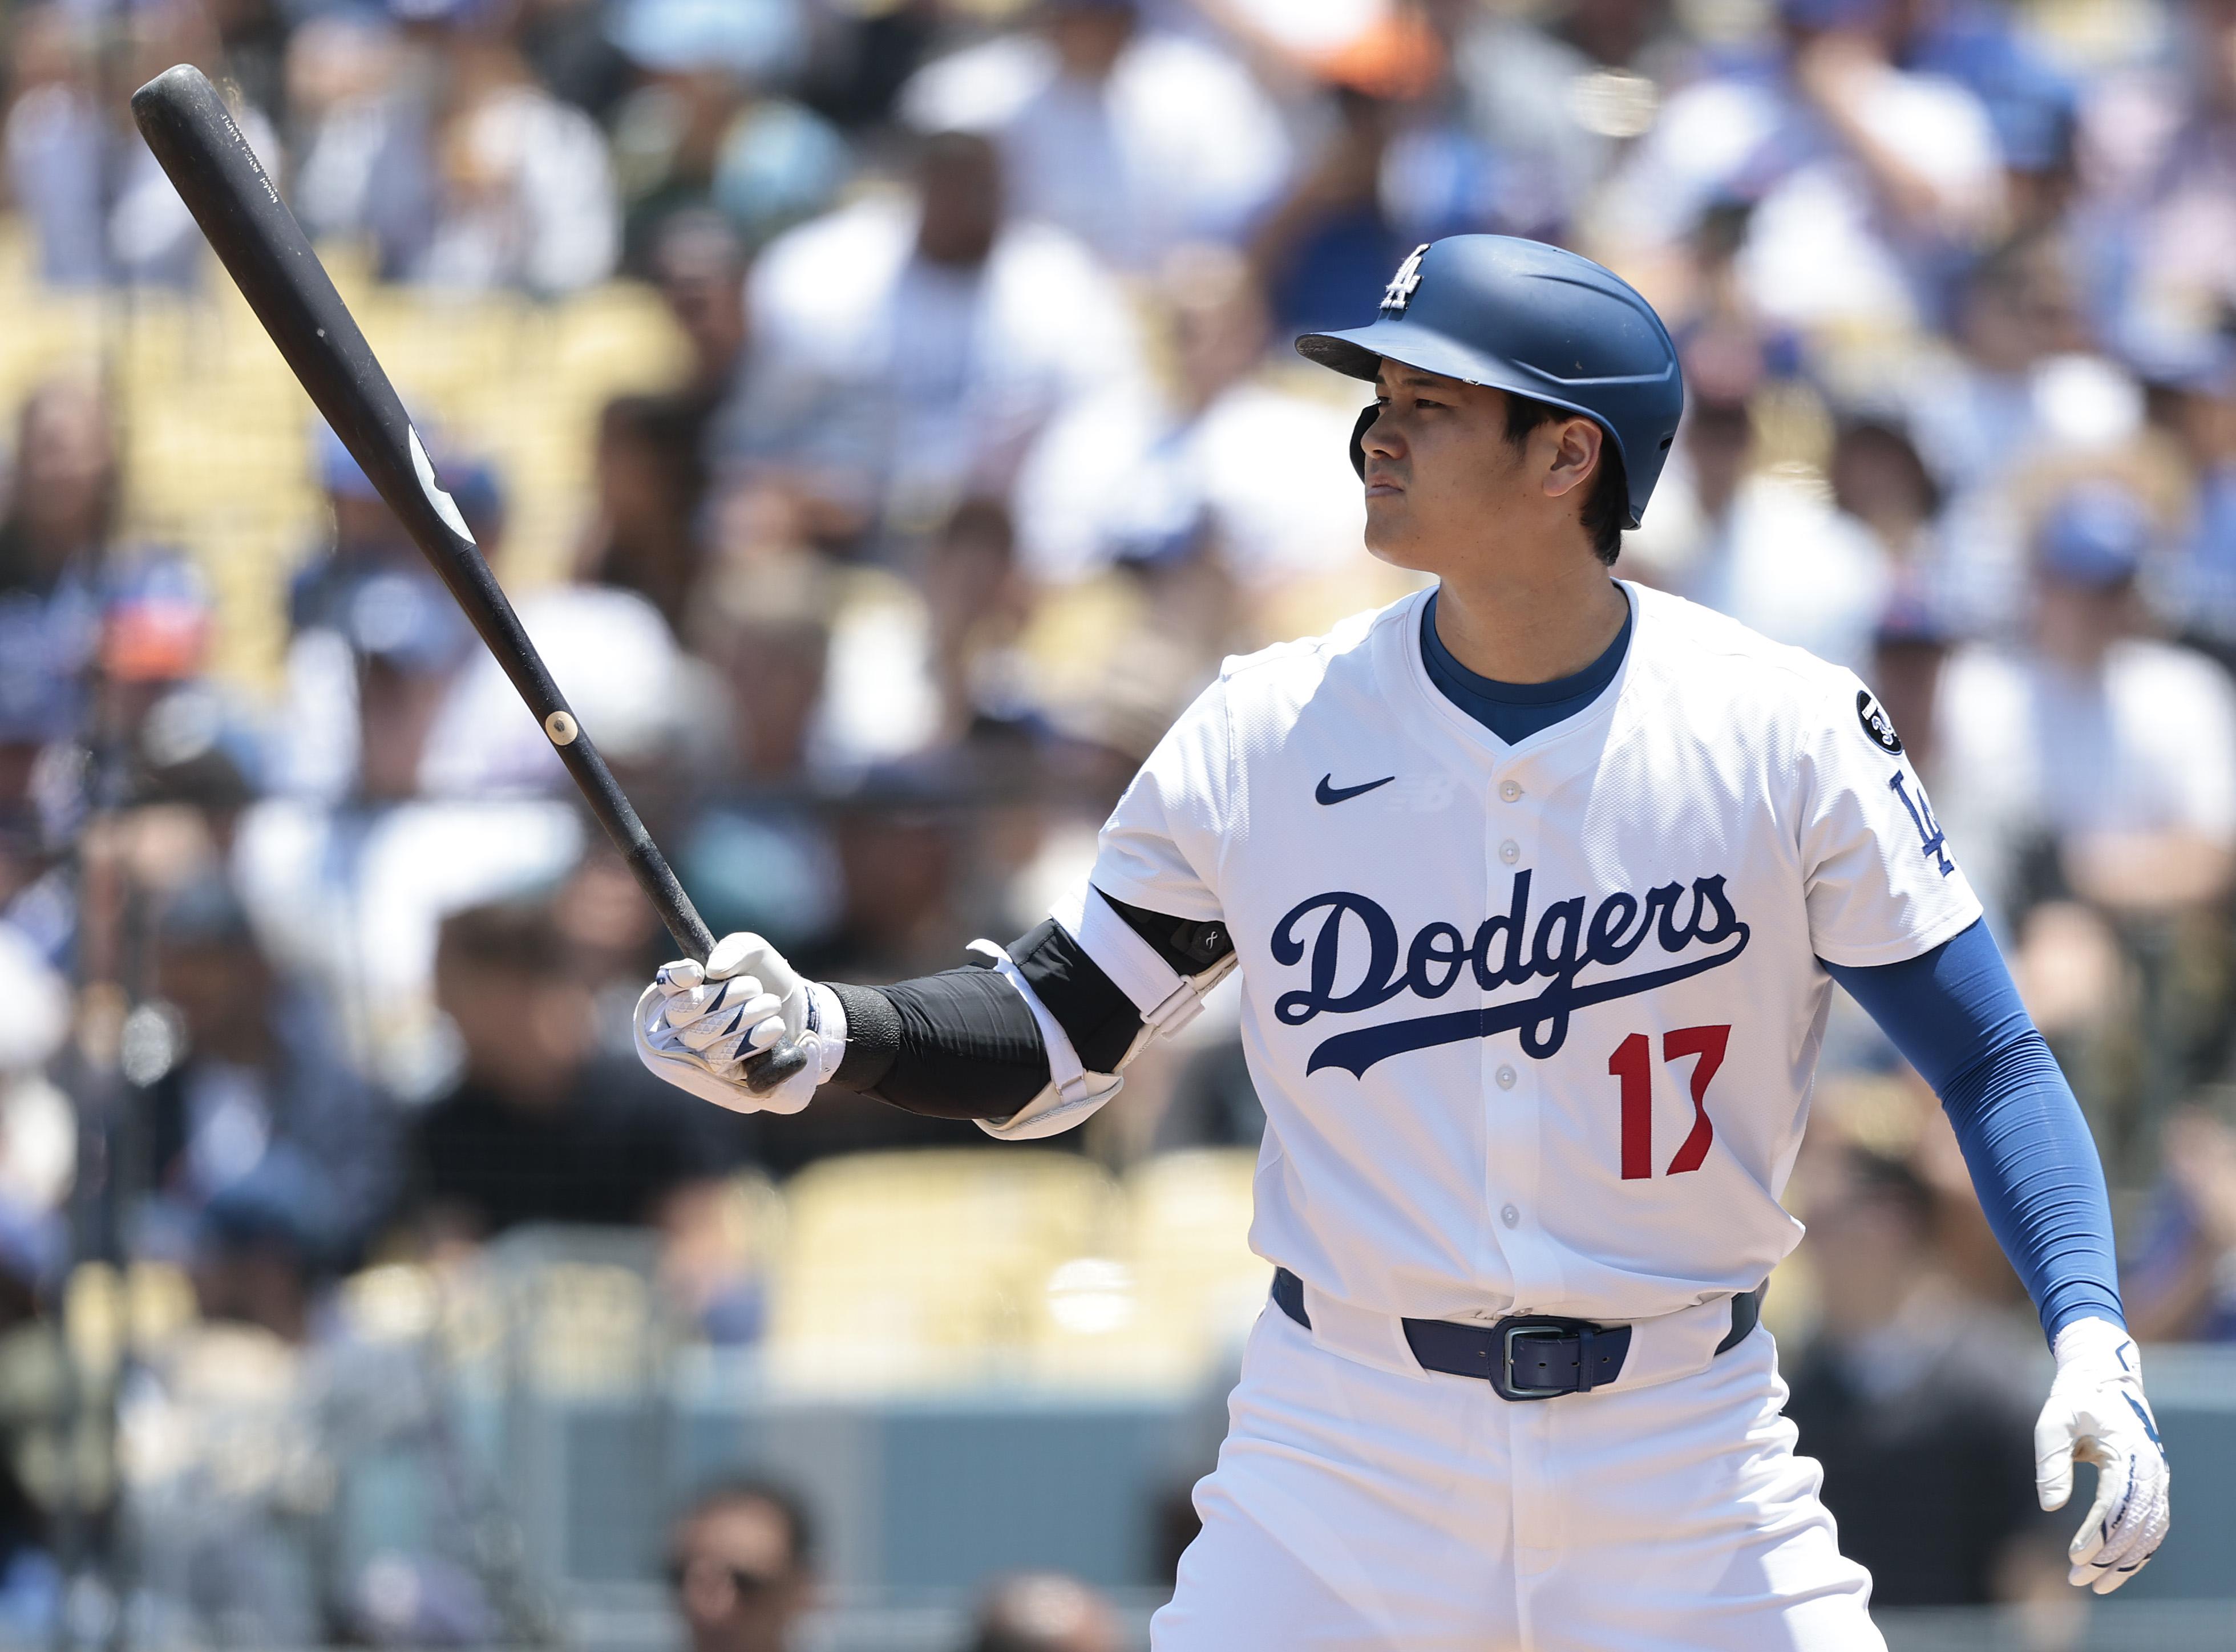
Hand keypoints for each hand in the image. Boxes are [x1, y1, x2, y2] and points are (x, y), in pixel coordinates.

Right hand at [634, 932, 845, 1114]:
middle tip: (753, 987)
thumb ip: (736, 949)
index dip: (676, 978)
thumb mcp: (755, 953)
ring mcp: (696, 1050)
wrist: (798, 1012)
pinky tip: (772, 1028)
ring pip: (701, 1037)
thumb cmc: (767, 978)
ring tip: (770, 1005)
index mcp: (684, 987)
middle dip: (720, 998)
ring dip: (742, 1017)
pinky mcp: (718, 1072)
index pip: (665, 983)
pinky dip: (749, 1041)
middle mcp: (681, 1020)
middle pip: (680, 1012)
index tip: (698, 972)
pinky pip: (721, 1059)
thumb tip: (715, 969)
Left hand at [2034, 1317, 2169, 1592]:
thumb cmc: (2075, 1396)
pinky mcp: (2153, 1483)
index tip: (2073, 1554)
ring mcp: (2158, 1477)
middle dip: (2110, 1558)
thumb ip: (2050, 1460)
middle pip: (2138, 1526)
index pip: (2118, 1503)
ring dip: (2126, 1562)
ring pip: (2151, 1532)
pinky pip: (2152, 1525)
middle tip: (2076, 1579)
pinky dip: (2138, 1550)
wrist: (2105, 1375)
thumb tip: (2049, 1506)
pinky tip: (2115, 1568)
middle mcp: (2152, 1468)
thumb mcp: (2054, 1418)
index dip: (2098, 1534)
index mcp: (2130, 1451)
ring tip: (2094, 1584)